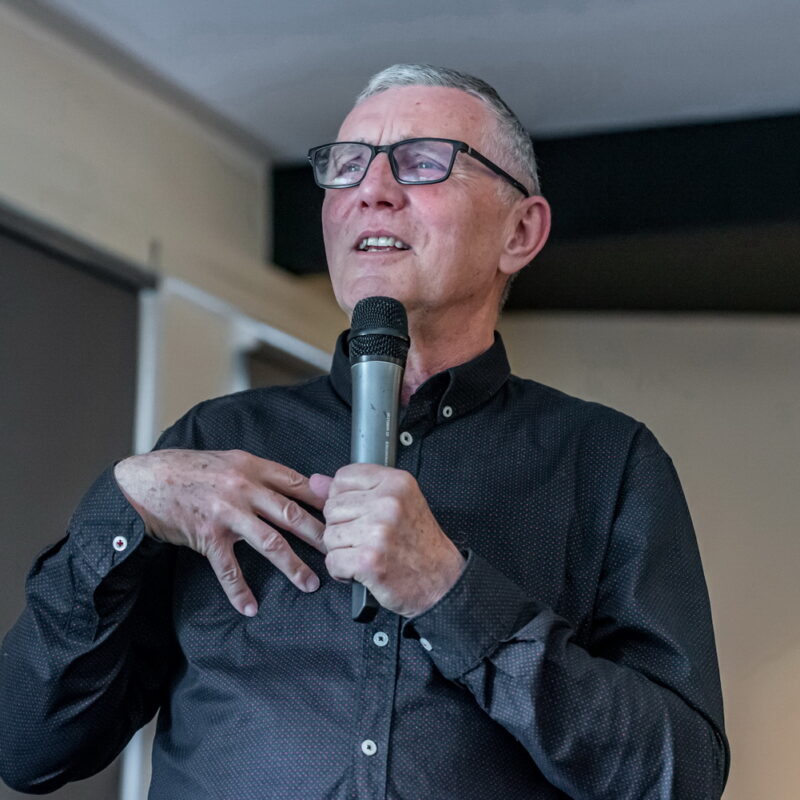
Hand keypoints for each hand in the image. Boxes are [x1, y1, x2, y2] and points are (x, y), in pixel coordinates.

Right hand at [113, 449, 325, 615]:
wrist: (148, 480)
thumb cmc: (190, 469)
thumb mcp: (231, 460)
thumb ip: (261, 474)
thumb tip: (294, 487)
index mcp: (253, 467)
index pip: (297, 484)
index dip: (322, 501)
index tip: (341, 515)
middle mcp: (244, 489)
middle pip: (292, 514)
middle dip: (319, 535)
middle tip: (338, 552)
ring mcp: (227, 513)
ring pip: (270, 542)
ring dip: (293, 566)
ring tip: (310, 583)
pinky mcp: (209, 536)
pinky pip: (229, 569)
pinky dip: (240, 591)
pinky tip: (251, 607)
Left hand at [311, 465, 465, 617]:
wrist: (442, 582)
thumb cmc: (420, 544)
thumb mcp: (397, 504)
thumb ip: (356, 490)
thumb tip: (316, 481)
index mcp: (396, 483)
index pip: (343, 478)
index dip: (344, 498)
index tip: (359, 513)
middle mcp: (388, 502)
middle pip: (331, 508)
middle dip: (343, 528)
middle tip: (367, 539)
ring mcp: (378, 530)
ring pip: (329, 535)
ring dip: (342, 551)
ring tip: (367, 554)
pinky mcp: (368, 560)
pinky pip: (332, 562)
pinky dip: (343, 572)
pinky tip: (363, 570)